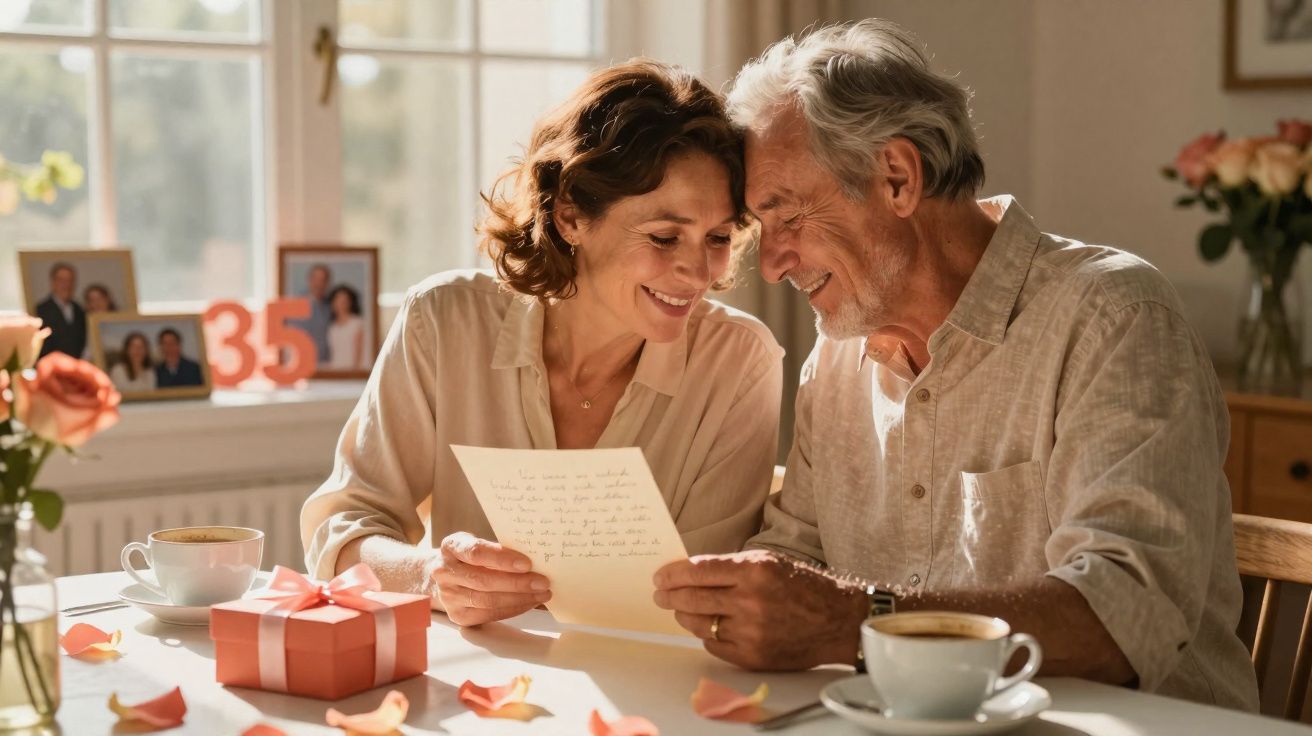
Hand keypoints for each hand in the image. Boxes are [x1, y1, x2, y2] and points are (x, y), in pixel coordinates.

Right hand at [432, 532, 550, 625]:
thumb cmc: (471, 556)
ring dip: (519, 598)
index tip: (527, 563)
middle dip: (517, 583)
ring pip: (487, 601)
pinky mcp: (457, 616)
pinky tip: (528, 602)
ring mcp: (448, 596)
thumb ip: (498, 549)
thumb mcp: (479, 543)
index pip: (476, 553)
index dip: (502, 559)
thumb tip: (535, 559)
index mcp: (451, 547)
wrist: (447, 574)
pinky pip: (489, 614)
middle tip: (542, 582)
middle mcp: (444, 572)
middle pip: (483, 581)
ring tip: (541, 594)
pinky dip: (513, 609)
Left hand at [652, 550, 866, 670]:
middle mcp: (750, 601)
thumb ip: (730, 567)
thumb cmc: (803, 587)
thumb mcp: (768, 562)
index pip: (698, 571)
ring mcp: (751, 632)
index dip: (673, 574)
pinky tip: (709, 627)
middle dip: (669, 596)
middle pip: (692, 599)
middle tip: (660, 594)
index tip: (660, 576)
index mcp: (754, 571)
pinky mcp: (753, 656)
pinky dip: (707, 635)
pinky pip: (714, 646)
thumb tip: (689, 574)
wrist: (837, 620)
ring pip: (699, 624)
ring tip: (681, 609)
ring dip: (684, 616)